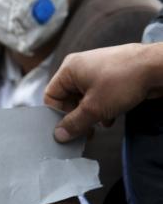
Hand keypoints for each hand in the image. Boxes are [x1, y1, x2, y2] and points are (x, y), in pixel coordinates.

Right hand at [45, 43, 162, 141]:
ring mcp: (96, 70)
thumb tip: (58, 136)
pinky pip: (98, 95)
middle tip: (82, 133)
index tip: (65, 131)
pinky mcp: (111, 75)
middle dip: (75, 117)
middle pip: (68, 98)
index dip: (56, 115)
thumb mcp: (94, 108)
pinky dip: (101, 108)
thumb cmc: (122, 82)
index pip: (51, 96)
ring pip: (84, 99)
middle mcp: (80, 67)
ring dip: (89, 115)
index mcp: (69, 69)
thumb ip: (74, 124)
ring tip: (98, 127)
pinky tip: (110, 119)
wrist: (158, 67)